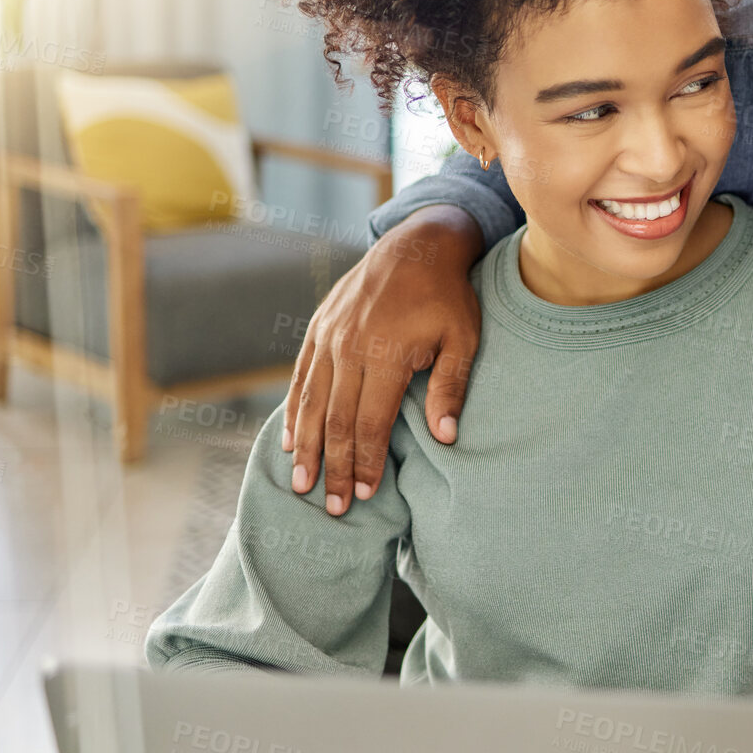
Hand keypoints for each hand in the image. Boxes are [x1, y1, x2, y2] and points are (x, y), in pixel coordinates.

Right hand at [285, 206, 482, 514]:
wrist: (418, 244)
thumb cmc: (448, 297)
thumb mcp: (463, 340)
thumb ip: (450, 388)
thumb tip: (445, 437)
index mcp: (385, 355)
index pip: (368, 422)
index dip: (363, 462)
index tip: (362, 495)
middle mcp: (348, 348)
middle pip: (334, 420)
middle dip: (331, 467)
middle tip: (329, 507)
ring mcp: (329, 337)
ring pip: (310, 402)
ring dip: (305, 446)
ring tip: (300, 483)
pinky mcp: (318, 328)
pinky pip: (301, 376)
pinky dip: (293, 410)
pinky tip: (290, 439)